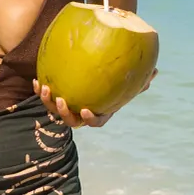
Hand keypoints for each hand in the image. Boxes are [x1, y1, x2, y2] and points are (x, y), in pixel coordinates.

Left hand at [35, 68, 156, 129]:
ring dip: (49, 102)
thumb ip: (138, 79)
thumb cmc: (114, 80)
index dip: (89, 119)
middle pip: (71, 120)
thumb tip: (155, 72)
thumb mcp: (126, 81)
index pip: (95, 122)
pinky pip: (46, 96)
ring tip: (47, 88)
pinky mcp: (57, 94)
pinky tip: (38, 80)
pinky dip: (41, 91)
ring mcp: (68, 104)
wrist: (95, 74)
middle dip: (64, 113)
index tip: (85, 110)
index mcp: (99, 111)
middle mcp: (81, 111)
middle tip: (61, 100)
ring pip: (55, 110)